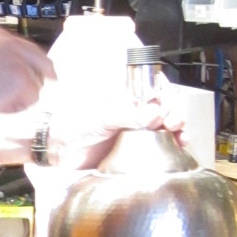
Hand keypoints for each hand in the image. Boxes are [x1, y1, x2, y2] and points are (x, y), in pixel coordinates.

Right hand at [0, 28, 54, 120]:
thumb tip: (10, 75)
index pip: (29, 49)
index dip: (32, 68)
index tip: (36, 79)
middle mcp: (11, 42)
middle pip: (42, 64)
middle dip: (34, 83)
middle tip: (27, 97)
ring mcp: (18, 58)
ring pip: (36, 85)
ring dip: (19, 98)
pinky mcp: (21, 76)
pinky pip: (31, 99)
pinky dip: (15, 107)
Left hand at [45, 71, 185, 169]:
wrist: (56, 149)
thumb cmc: (70, 123)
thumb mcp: (101, 115)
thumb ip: (128, 113)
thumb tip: (155, 113)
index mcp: (123, 93)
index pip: (154, 87)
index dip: (166, 94)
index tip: (169, 106)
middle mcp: (132, 108)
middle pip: (164, 104)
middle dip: (175, 111)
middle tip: (175, 122)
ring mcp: (135, 127)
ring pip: (166, 123)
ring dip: (178, 127)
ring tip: (180, 134)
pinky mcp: (135, 147)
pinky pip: (159, 142)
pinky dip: (172, 142)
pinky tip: (180, 143)